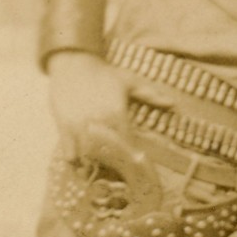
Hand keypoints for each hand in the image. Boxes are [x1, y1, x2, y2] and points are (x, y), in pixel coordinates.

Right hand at [47, 51, 178, 160]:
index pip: (127, 144)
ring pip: (88, 158)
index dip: (131, 159)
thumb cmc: (104, 74)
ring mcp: (79, 125)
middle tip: (117, 174)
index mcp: (116, 113)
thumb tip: (172, 104)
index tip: (133, 165)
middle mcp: (99, 121)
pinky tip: (81, 162)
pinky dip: (75, 162)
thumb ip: (150, 96)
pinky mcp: (64, 127)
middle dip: (113, 168)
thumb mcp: (129, 82)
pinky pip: (69, 154)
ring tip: (99, 170)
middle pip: (108, 157)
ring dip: (94, 167)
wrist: (73, 62)